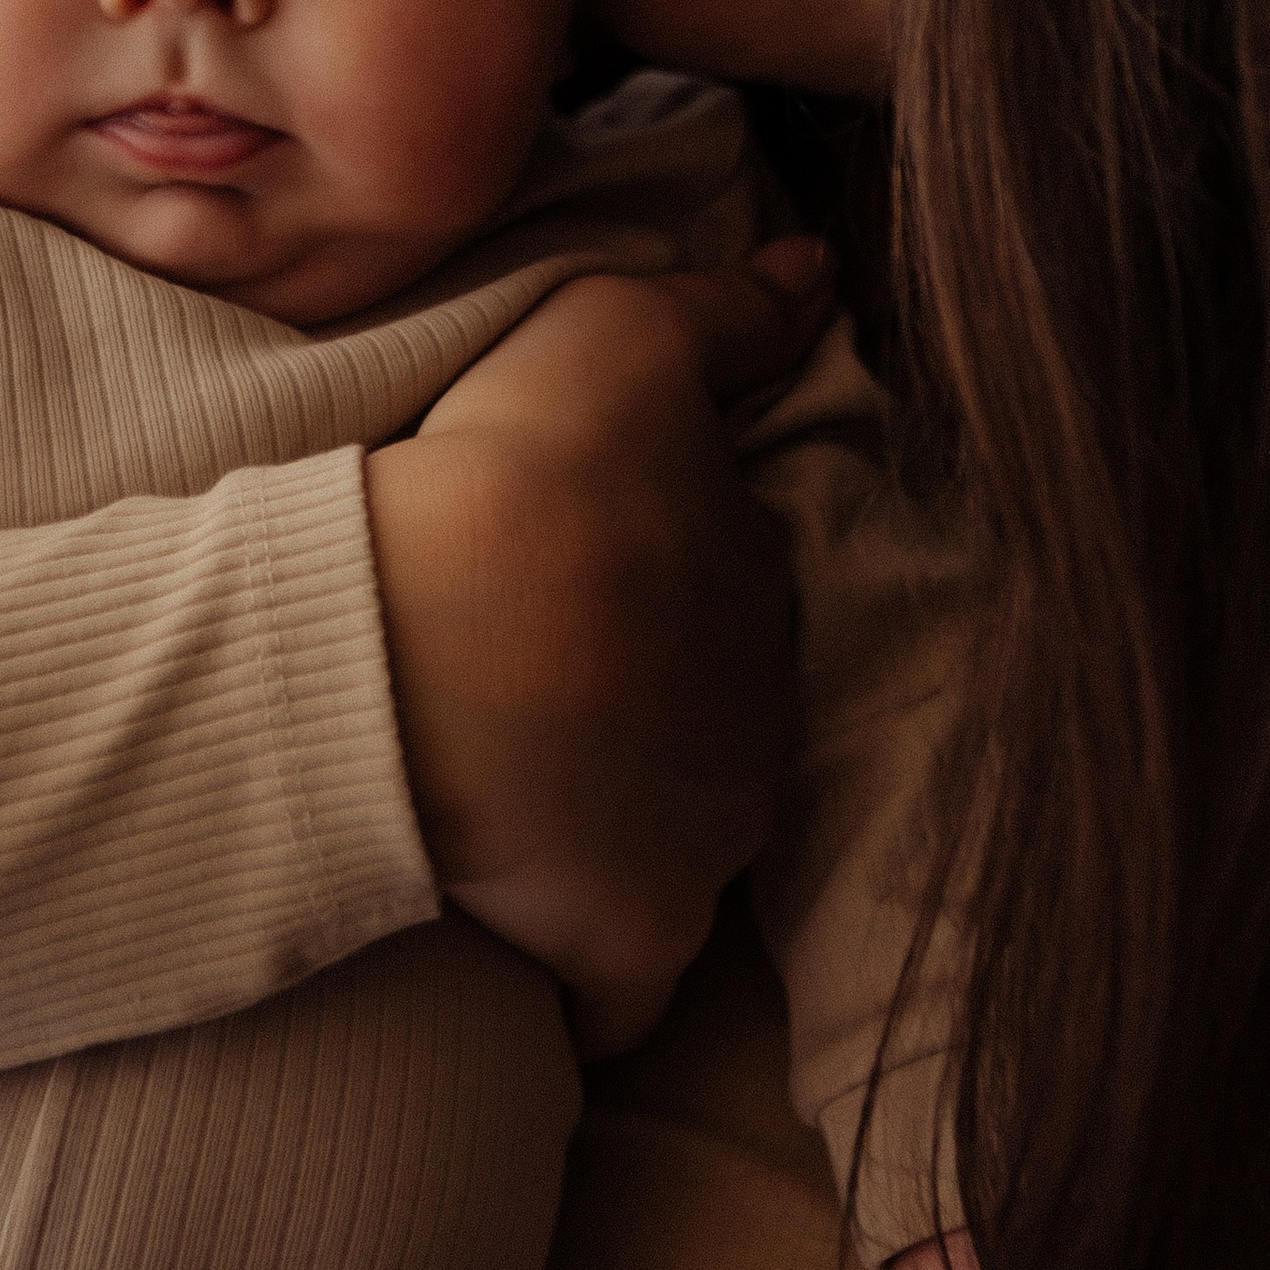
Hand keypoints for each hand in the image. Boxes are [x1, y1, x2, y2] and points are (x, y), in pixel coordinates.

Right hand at [364, 242, 833, 1046]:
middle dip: (653, 700)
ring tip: (524, 797)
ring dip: (621, 821)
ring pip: (682, 836)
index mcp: (759, 587)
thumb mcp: (627, 334)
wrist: (445, 637)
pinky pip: (625, 1000)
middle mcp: (758, 721)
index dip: (662, 565)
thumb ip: (731, 308)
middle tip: (542, 673)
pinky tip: (539, 964)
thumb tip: (824, 269)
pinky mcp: (624, 943)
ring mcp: (701, 843)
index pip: (734, 579)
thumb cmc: (531, 474)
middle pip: (713, 711)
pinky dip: (595, 992)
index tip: (585, 559)